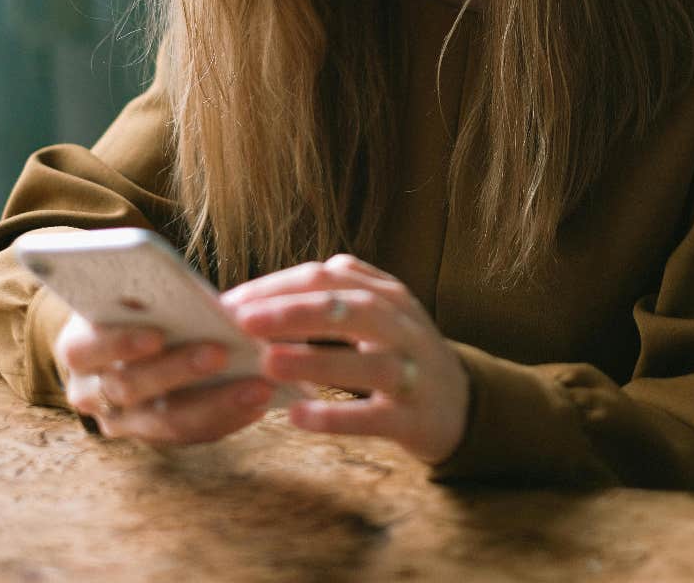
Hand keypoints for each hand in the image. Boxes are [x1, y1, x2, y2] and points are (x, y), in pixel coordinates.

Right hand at [53, 312, 272, 443]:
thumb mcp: (130, 294)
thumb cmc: (134, 305)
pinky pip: (189, 435)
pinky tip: (256, 403)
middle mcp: (89, 393)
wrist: (123, 341)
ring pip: (163, 421)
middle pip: (129, 387)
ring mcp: (120, 422)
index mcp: (76, 347)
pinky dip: (225, 418)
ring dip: (214, 402)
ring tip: (256, 385)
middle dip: (178, 369)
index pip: (85, 349)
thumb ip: (150, 297)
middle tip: (221, 352)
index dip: (120, 343)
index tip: (157, 334)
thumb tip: (200, 301)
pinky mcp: (153, 437)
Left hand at [223, 254, 469, 463]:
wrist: (462, 404)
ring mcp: (412, 372)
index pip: (328, 276)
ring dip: (315, 360)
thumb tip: (257, 298)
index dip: (278, 286)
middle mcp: (402, 326)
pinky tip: (298, 417)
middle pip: (350, 308)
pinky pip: (373, 417)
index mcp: (386, 294)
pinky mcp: (414, 418)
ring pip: (367, 362)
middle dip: (294, 311)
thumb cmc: (399, 352)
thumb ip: (331, 294)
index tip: (231, 302)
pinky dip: (336, 416)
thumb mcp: (378, 310)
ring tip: (267, 362)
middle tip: (243, 322)